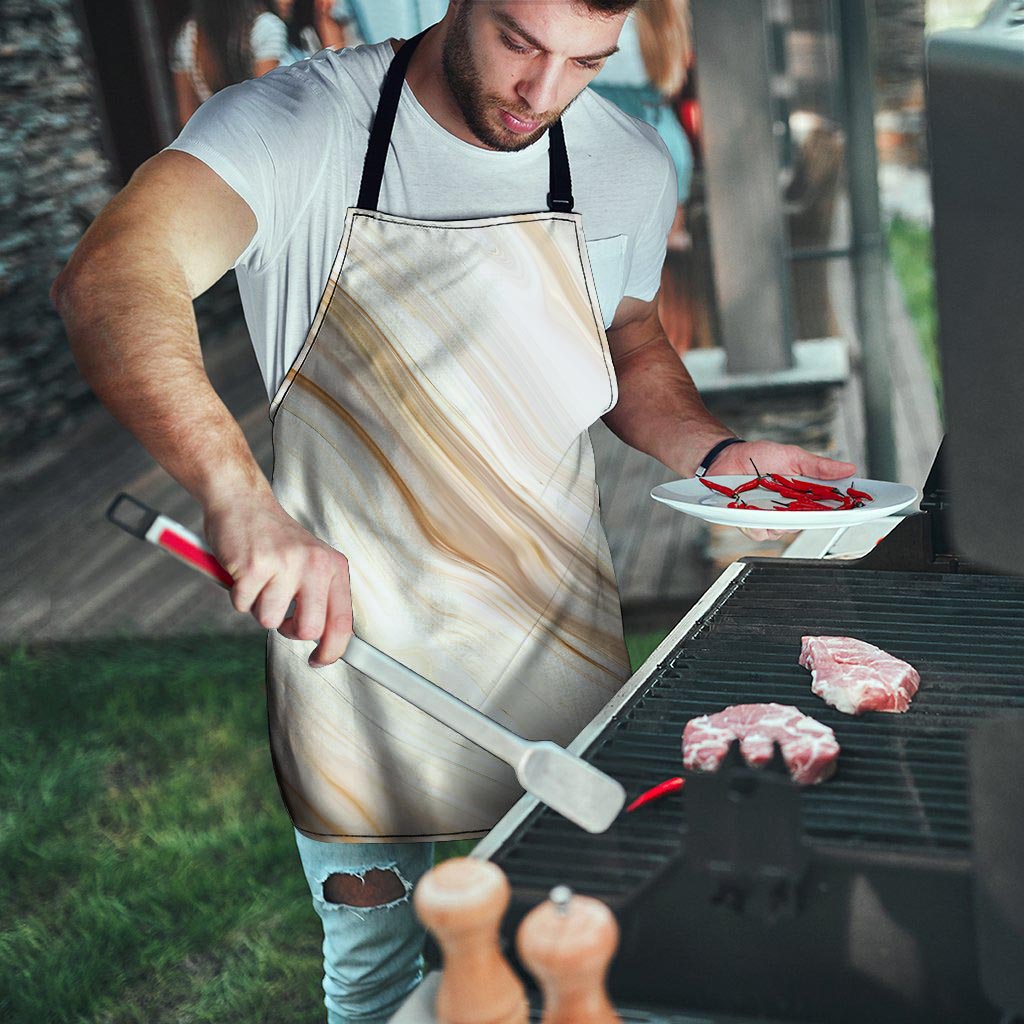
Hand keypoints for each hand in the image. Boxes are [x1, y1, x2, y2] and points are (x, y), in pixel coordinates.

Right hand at [204, 492, 352, 666]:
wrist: (243, 501)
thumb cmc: (275, 539)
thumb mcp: (311, 561)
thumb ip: (321, 596)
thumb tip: (326, 641)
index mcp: (333, 566)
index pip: (342, 621)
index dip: (332, 650)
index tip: (319, 660)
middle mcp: (314, 564)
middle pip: (308, 629)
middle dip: (289, 630)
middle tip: (280, 613)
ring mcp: (285, 564)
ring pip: (269, 620)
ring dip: (258, 607)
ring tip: (259, 581)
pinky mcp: (254, 566)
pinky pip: (242, 605)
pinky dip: (238, 595)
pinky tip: (243, 572)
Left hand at [708, 440, 856, 542]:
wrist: (727, 458)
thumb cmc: (759, 456)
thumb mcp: (793, 456)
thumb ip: (819, 466)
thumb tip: (848, 468)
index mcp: (804, 495)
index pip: (829, 508)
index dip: (843, 511)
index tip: (856, 509)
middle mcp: (789, 510)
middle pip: (808, 523)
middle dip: (809, 516)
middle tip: (804, 502)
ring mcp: (770, 518)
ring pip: (784, 531)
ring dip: (779, 518)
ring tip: (769, 499)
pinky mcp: (751, 523)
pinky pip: (760, 532)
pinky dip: (757, 522)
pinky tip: (751, 508)